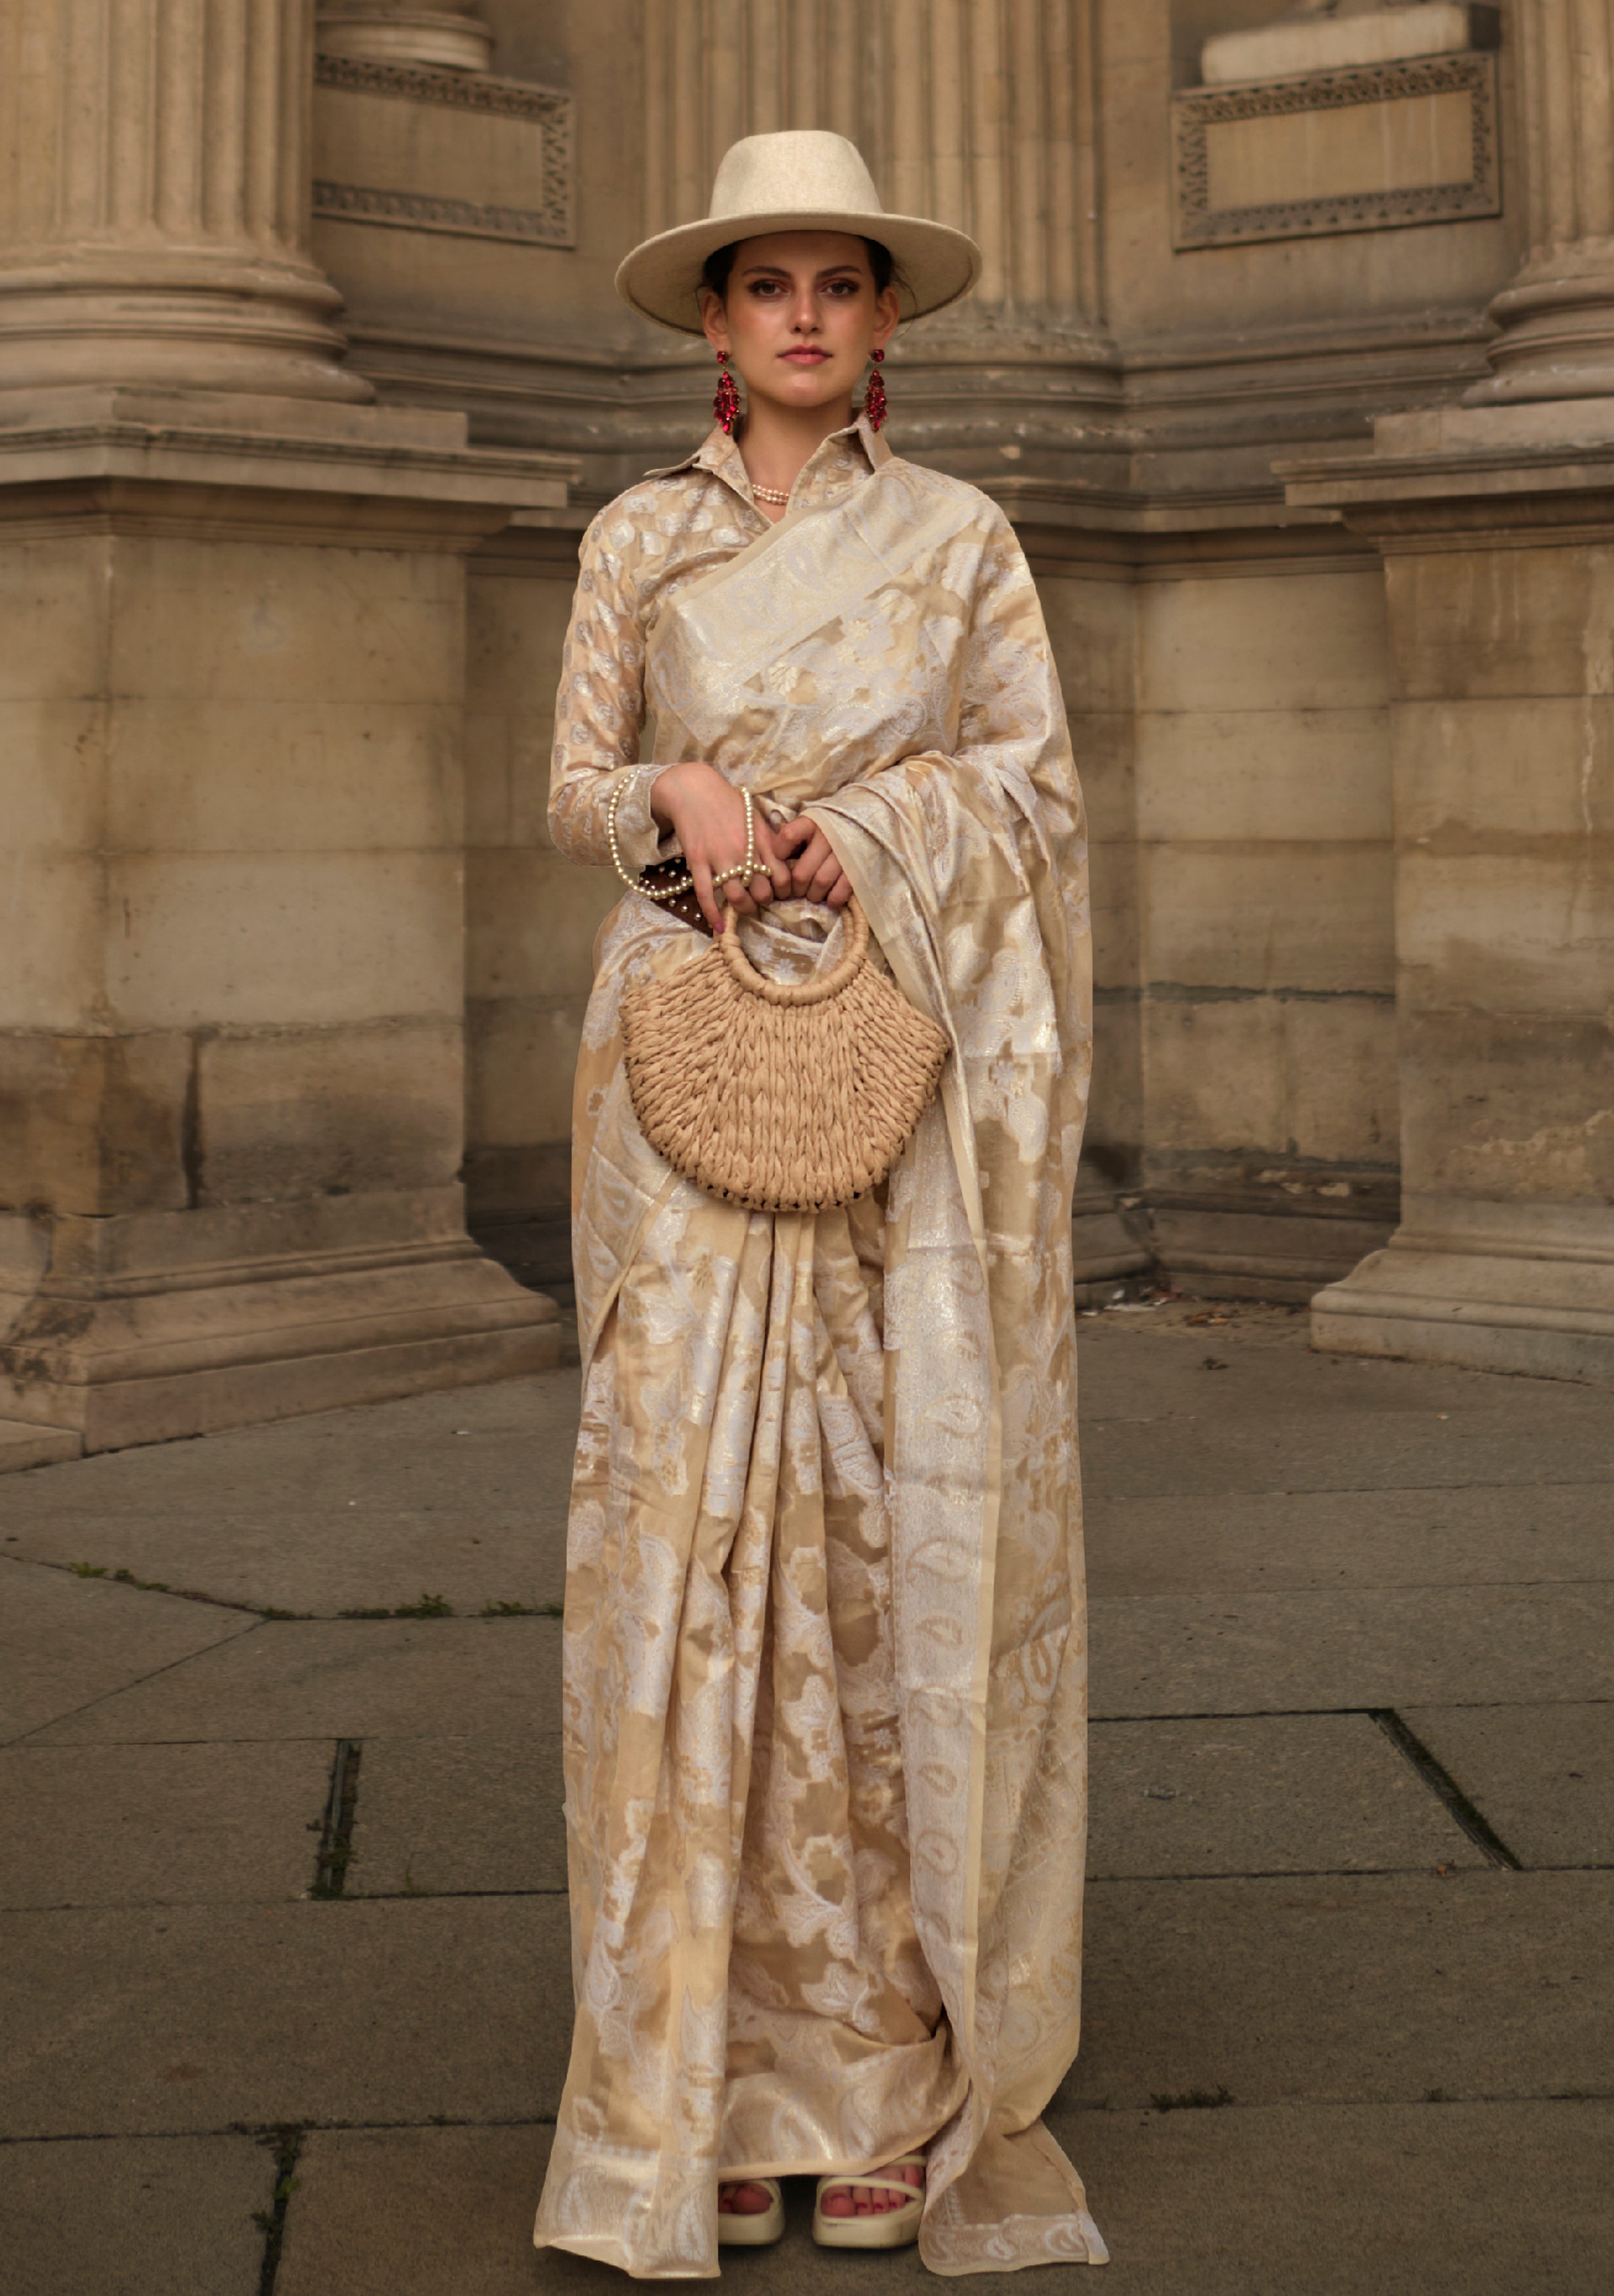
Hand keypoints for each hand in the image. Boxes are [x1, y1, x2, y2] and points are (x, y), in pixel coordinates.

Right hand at [650, 762, 791, 934]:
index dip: (784, 889)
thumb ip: (770, 839)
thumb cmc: (727, 801)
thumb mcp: (755, 815)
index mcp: (760, 838)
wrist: (692, 789)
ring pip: (737, 896)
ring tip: (744, 907)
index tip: (779, 891)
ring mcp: (718, 857)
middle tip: (760, 898)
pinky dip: (713, 914)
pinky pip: (706, 894)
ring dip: (743, 908)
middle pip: (762, 891)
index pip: (783, 876)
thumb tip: (786, 861)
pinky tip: (719, 927)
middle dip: (763, 900)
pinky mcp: (697, 861)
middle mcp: (743, 850)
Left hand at [774, 813, 852, 907]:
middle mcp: (827, 836)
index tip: (781, 858)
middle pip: (801, 873)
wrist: (865, 821)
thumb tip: (775, 860)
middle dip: (796, 887)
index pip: (788, 837)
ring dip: (813, 894)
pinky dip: (834, 898)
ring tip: (813, 894)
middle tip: (797, 889)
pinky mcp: (858, 866)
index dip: (780, 851)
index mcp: (812, 823)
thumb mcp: (810, 823)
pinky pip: (842, 888)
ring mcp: (843, 852)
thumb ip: (794, 838)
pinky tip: (830, 900)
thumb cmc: (830, 826)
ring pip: (820, 882)